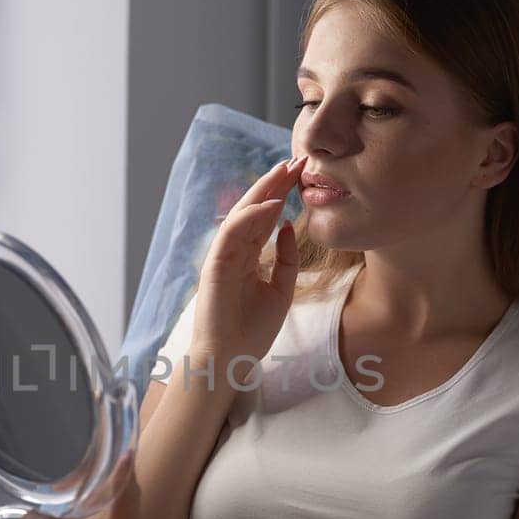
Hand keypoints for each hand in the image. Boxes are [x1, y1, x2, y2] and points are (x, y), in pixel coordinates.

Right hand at [191, 155, 304, 378]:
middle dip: (275, 183)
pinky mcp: (215, 266)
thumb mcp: (280, 288)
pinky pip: (231, 234)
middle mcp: (234, 251)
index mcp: (248, 256)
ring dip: (263, 191)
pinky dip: (250, 217)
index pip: (266, 217)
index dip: (283, 193)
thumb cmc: (252, 329)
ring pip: (242, 215)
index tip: (303, 174)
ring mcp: (223, 256)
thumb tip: (290, 227)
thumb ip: (285, 258)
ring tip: (284, 171)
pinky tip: (270, 204)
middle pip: (255, 209)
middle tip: (298, 160)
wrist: (231, 358)